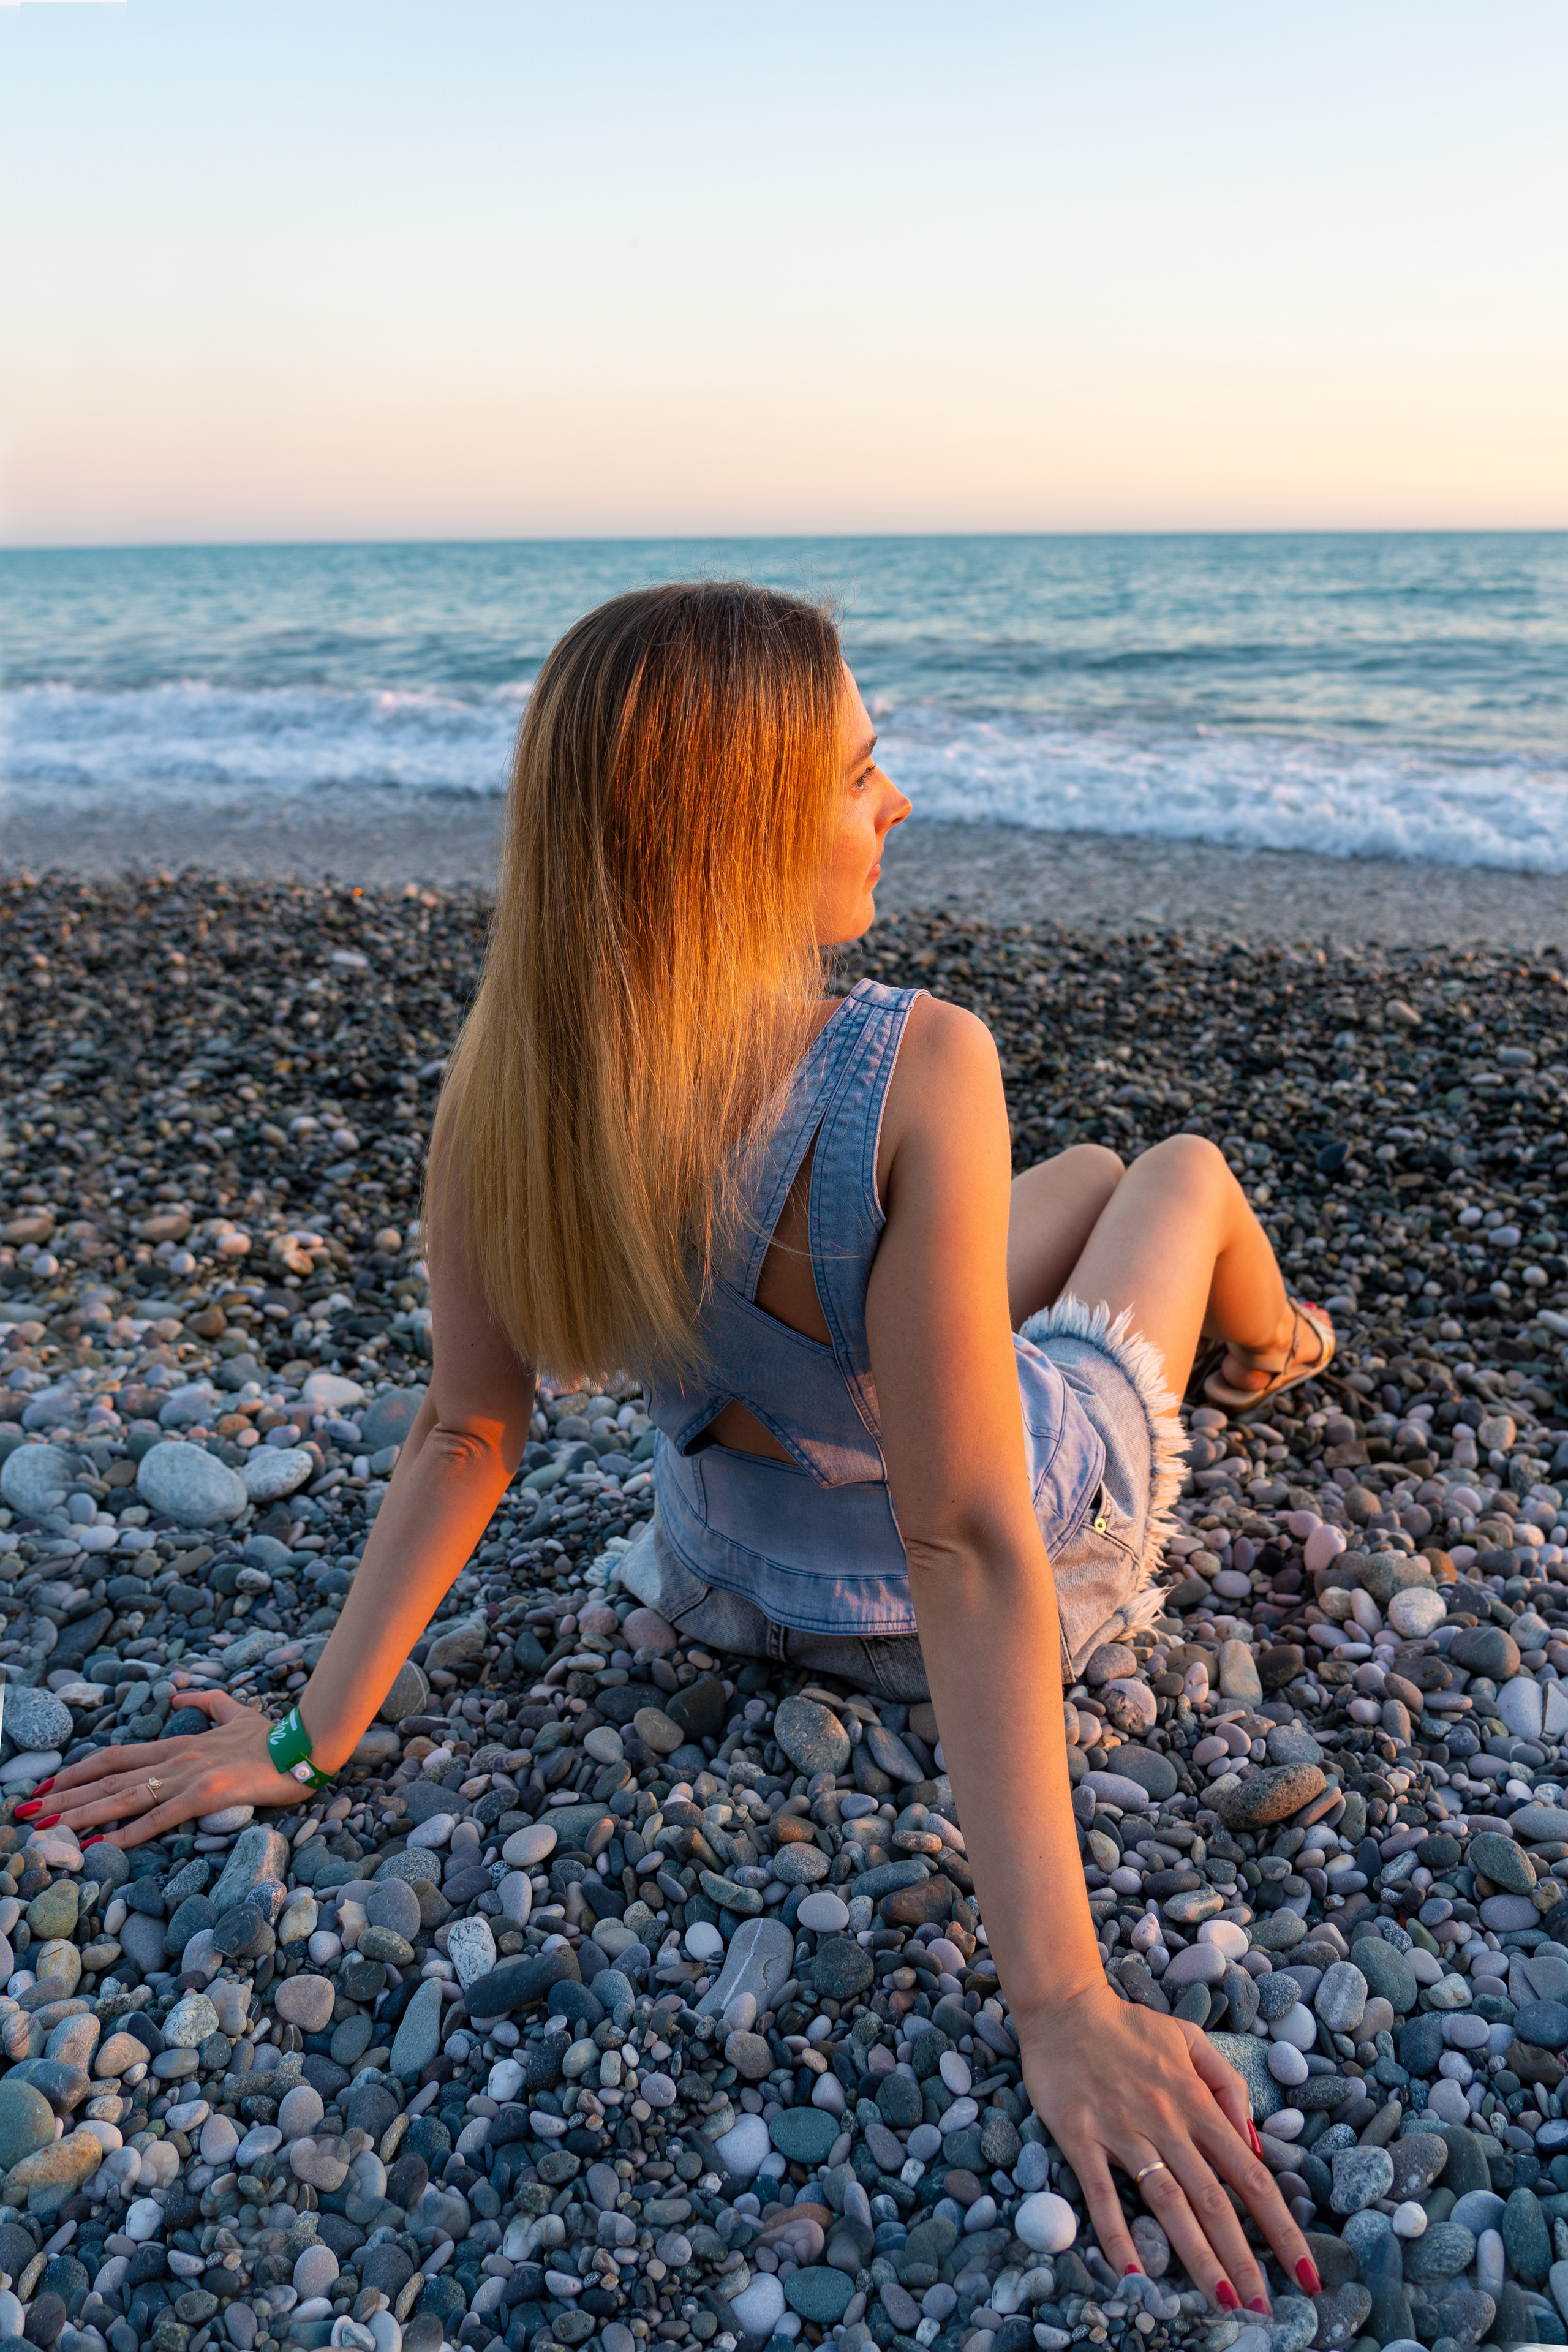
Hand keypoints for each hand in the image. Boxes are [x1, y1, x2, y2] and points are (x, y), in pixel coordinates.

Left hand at [19, 1693, 312, 1849]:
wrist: (306, 1742)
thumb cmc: (274, 1735)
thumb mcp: (236, 1711)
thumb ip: (206, 1702)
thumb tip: (180, 1693)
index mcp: (179, 1744)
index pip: (115, 1756)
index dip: (78, 1771)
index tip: (47, 1787)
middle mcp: (176, 1759)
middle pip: (107, 1778)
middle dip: (64, 1798)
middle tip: (26, 1814)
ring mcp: (190, 1775)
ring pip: (124, 1797)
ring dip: (82, 1816)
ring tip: (46, 1831)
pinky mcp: (209, 1793)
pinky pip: (161, 1816)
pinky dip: (128, 1833)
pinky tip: (102, 1847)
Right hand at [1016, 1983, 1317, 2311]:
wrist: (1064, 2006)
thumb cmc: (1130, 2027)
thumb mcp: (1191, 2040)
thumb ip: (1226, 2086)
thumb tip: (1253, 2143)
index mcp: (1196, 2102)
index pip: (1250, 2174)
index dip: (1281, 2225)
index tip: (1305, 2270)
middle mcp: (1167, 2122)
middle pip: (1214, 2200)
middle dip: (1244, 2259)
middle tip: (1264, 2309)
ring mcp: (1123, 2131)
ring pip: (1167, 2202)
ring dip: (1196, 2255)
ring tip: (1220, 2300)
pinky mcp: (1079, 2137)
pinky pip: (1100, 2193)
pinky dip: (1117, 2235)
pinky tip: (1133, 2275)